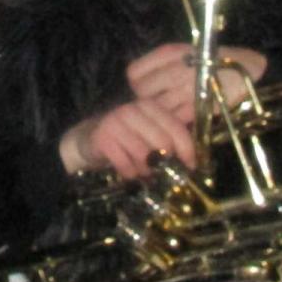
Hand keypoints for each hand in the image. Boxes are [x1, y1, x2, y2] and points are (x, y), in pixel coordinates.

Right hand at [58, 97, 194, 179]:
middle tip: (163, 175)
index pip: (176, 129)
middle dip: (166, 164)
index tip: (190, 168)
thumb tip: (192, 164)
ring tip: (144, 174)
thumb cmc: (126, 139)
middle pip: (163, 142)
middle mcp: (133, 110)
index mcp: (149, 106)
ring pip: (145, 155)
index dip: (187, 151)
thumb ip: (169, 140)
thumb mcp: (148, 133)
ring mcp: (116, 121)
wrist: (88, 139)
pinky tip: (128, 173)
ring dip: (147, 171)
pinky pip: (126, 164)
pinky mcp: (102, 138)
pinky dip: (130, 174)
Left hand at [125, 42, 267, 122]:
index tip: (143, 87)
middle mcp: (175, 71)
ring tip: (168, 112)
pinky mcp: (199, 108)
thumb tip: (136, 80)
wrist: (249, 71)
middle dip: (145, 99)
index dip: (136, 82)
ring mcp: (186, 90)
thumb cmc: (213, 59)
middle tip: (155, 102)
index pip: (134, 73)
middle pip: (142, 92)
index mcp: (170, 54)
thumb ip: (161, 63)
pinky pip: (176, 119)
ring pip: (157, 108)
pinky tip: (180, 119)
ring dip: (158, 113)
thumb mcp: (185, 51)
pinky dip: (174, 122)